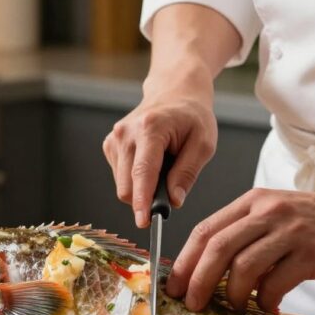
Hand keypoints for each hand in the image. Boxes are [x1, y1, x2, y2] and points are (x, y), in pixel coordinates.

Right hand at [102, 69, 217, 227]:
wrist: (174, 93)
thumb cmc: (192, 117)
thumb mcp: (204, 144)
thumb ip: (187, 173)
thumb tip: (173, 201)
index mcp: (150, 128)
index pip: (143, 172)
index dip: (142, 201)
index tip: (144, 222)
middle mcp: (126, 133)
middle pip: (127, 185)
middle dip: (146, 199)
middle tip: (170, 192)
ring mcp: (114, 139)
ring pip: (123, 185)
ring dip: (143, 188)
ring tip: (164, 167)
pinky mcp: (109, 145)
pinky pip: (121, 177)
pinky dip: (136, 179)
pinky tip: (151, 163)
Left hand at [168, 186, 314, 312]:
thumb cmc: (314, 221)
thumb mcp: (272, 216)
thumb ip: (244, 238)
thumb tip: (209, 276)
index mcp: (251, 203)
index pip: (205, 230)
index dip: (185, 261)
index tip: (174, 286)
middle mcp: (267, 213)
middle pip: (217, 248)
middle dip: (199, 280)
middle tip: (194, 304)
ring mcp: (290, 231)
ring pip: (244, 266)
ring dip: (234, 294)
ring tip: (235, 308)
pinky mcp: (312, 252)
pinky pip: (277, 283)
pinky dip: (266, 301)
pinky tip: (269, 307)